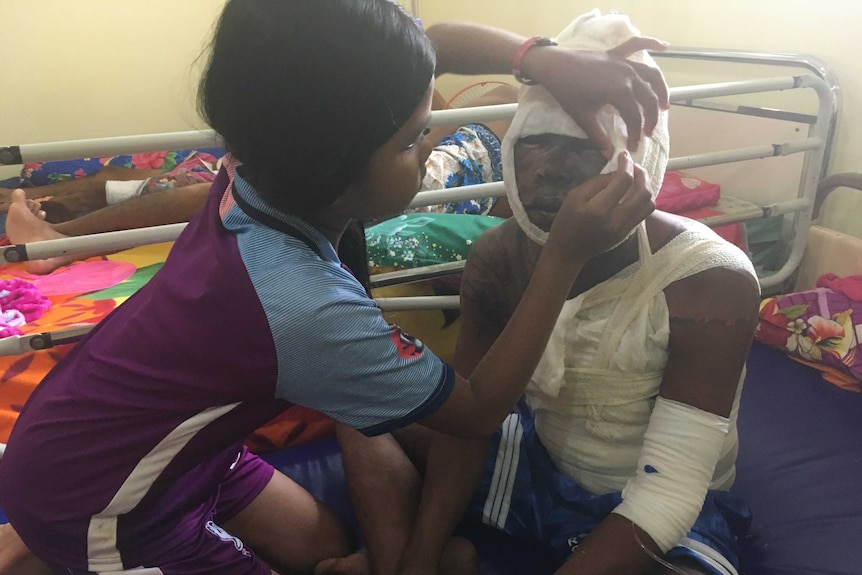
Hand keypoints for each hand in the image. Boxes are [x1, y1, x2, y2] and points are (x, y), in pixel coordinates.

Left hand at [526, 37, 669, 156]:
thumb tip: (609, 154)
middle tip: (648, 132)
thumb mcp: (583, 117)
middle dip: (651, 117)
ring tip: (663, 105)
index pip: (634, 117)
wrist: (553, 66)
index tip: (634, 146)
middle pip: (648, 98)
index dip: (636, 133)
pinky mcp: (616, 53)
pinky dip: (652, 43)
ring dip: (660, 89)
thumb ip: (598, 137)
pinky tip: (665, 45)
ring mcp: (623, 62)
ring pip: (651, 74)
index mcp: (620, 91)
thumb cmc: (567, 92)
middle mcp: (628, 75)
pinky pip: (637, 45)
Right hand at [546, 151, 654, 261]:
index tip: (623, 155)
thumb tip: (617, 172)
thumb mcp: (574, 196)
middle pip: (642, 192)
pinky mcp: (627, 234)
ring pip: (648, 204)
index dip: (626, 164)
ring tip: (637, 179)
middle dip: (641, 174)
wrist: (568, 252)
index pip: (623, 181)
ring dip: (646, 187)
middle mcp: (616, 220)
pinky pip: (644, 214)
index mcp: (599, 209)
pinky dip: (643, 200)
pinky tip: (634, 194)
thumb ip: (597, 182)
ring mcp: (624, 229)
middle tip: (633, 166)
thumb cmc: (566, 222)